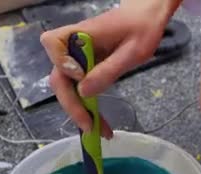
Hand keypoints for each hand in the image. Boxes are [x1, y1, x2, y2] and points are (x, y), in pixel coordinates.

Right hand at [40, 1, 177, 136]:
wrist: (147, 16)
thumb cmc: (142, 27)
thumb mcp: (132, 52)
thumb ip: (108, 70)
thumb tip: (84, 92)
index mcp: (82, 33)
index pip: (53, 44)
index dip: (62, 63)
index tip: (79, 76)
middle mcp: (73, 45)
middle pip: (59, 76)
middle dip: (72, 105)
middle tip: (89, 127)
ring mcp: (78, 57)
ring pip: (68, 87)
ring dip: (80, 111)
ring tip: (98, 131)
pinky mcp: (86, 67)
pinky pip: (80, 88)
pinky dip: (87, 106)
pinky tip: (99, 122)